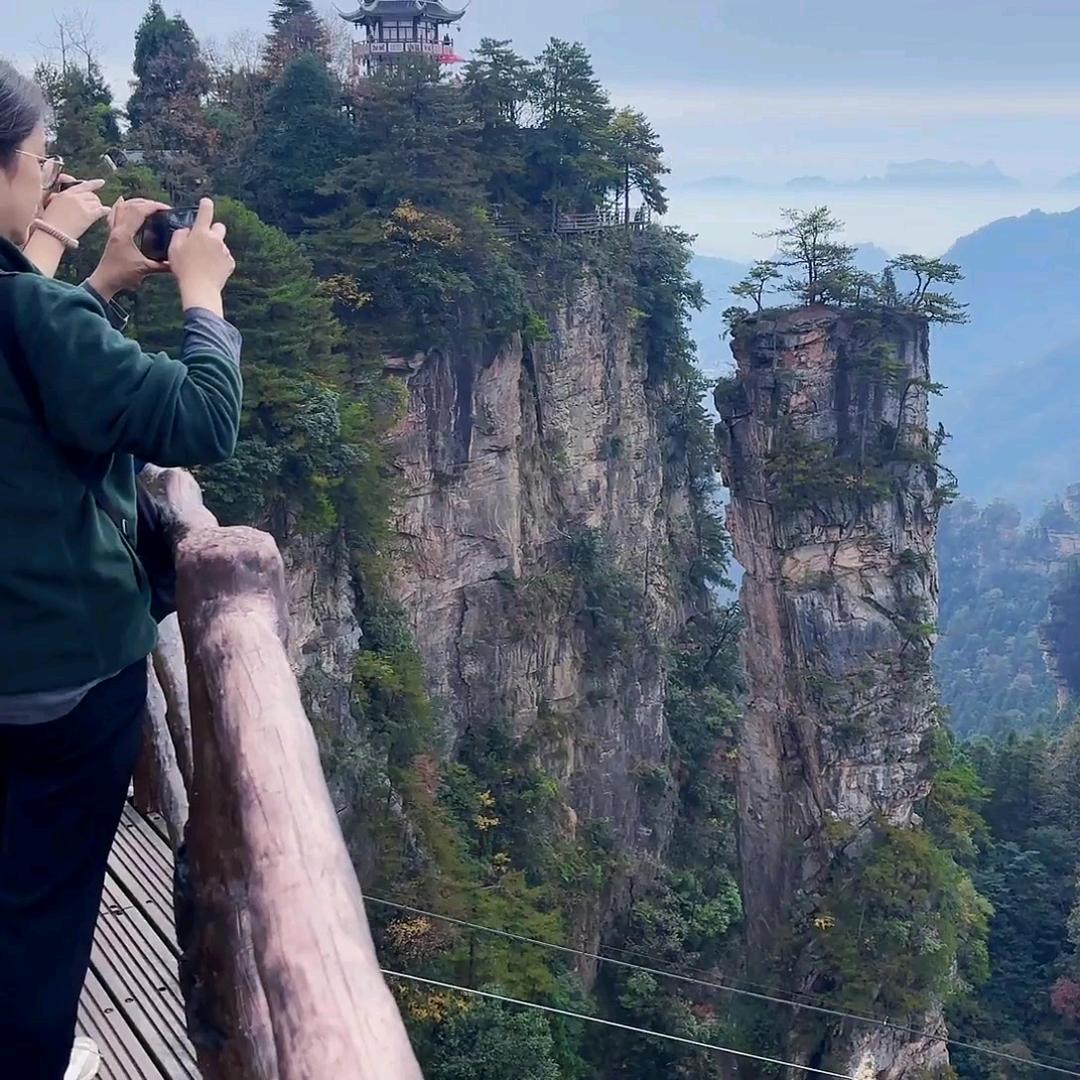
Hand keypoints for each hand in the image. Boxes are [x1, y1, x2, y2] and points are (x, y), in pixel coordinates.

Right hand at [40, 177, 107, 240]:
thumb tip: (68, 195)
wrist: (52, 233)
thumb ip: (61, 197)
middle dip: (95, 200)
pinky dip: (105, 211)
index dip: (94, 184)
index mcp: (65, 193)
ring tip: (96, 212)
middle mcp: (74, 197)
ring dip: (98, 207)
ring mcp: (82, 206)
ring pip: (97, 202)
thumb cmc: (50, 222)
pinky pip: (101, 210)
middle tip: (95, 207)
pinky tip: (107, 211)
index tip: (101, 182)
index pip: (82, 186)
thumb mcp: (52, 203)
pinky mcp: (88, 215)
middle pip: (92, 195)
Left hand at [86, 196, 171, 301]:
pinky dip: (120, 206)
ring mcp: (113, 230)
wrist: (105, 280)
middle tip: (161, 207)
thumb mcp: (145, 269)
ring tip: (147, 203)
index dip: (153, 207)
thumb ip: (162, 266)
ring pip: (122, 207)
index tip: (166, 208)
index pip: (139, 212)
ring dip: (135, 202)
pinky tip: (122, 201)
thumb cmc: (122, 275)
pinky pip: (114, 214)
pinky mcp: (112, 234)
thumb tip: (176, 262)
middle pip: (131, 206)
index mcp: (125, 233)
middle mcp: (117, 228)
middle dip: (147, 203)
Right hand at [168, 198, 233, 316]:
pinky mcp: (230, 262)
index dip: (206, 204)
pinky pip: (225, 258)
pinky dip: (219, 261)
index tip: (206, 202)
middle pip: (219, 226)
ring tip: (203, 262)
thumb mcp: (174, 248)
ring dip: (214, 249)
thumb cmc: (184, 269)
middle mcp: (216, 239)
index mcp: (200, 232)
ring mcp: (225, 251)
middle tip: (204, 240)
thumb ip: (180, 234)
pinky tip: (210, 269)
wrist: (200, 288)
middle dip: (213, 230)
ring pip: (221, 245)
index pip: (206, 211)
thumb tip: (188, 230)